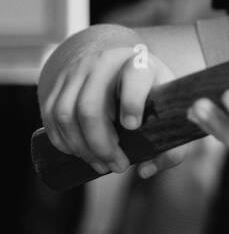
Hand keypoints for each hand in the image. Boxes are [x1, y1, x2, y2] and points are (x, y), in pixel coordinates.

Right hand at [39, 38, 188, 178]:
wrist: (121, 69)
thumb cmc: (150, 96)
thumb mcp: (169, 115)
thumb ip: (171, 149)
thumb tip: (145, 170)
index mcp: (138, 63)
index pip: (134, 76)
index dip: (132, 102)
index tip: (133, 127)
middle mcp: (104, 62)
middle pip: (90, 106)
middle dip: (101, 144)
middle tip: (118, 166)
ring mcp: (78, 71)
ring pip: (66, 114)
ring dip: (81, 148)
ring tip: (101, 165)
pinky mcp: (60, 83)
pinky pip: (52, 115)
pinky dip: (62, 141)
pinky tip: (80, 153)